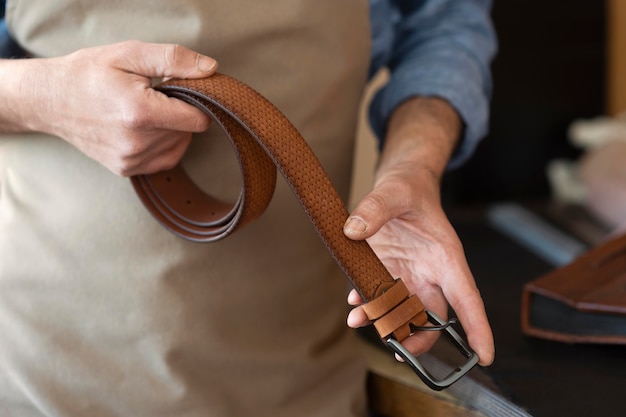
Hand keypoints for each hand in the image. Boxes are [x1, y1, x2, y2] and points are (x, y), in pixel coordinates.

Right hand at [0, 40, 217, 175]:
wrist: (49, 99)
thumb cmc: (89, 73)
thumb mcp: (130, 54)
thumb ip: (174, 60)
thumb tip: (210, 70)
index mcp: (141, 113)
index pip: (198, 120)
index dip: (196, 103)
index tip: (180, 91)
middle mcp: (137, 143)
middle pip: (187, 132)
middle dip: (178, 113)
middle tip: (152, 96)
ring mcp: (131, 160)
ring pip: (178, 146)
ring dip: (171, 130)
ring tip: (143, 112)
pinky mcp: (126, 170)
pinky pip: (164, 159)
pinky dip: (162, 144)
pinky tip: (142, 128)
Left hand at [343, 97, 494, 365]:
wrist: (397, 185)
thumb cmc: (408, 188)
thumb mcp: (393, 191)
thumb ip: (375, 208)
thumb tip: (353, 230)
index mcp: (445, 257)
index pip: (467, 297)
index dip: (478, 328)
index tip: (485, 357)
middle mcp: (430, 272)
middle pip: (432, 314)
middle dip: (418, 336)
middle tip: (398, 349)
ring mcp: (408, 274)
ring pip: (403, 310)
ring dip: (385, 322)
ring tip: (358, 320)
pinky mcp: (388, 272)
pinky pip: (380, 296)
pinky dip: (367, 303)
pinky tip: (353, 302)